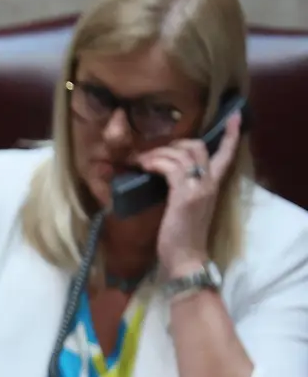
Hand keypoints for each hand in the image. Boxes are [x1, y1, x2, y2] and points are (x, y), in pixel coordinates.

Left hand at [137, 111, 240, 279]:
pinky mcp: (185, 196)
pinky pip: (171, 168)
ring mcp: (199, 188)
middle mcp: (210, 183)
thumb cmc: (182, 237)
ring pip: (183, 154)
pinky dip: (156, 163)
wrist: (186, 259)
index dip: (231, 135)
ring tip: (141, 160)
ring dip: (158, 153)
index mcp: (214, 185)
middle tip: (154, 152)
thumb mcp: (186, 207)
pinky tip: (145, 167)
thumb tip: (165, 174)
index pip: (227, 154)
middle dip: (175, 142)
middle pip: (199, 147)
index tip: (234, 116)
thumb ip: (183, 189)